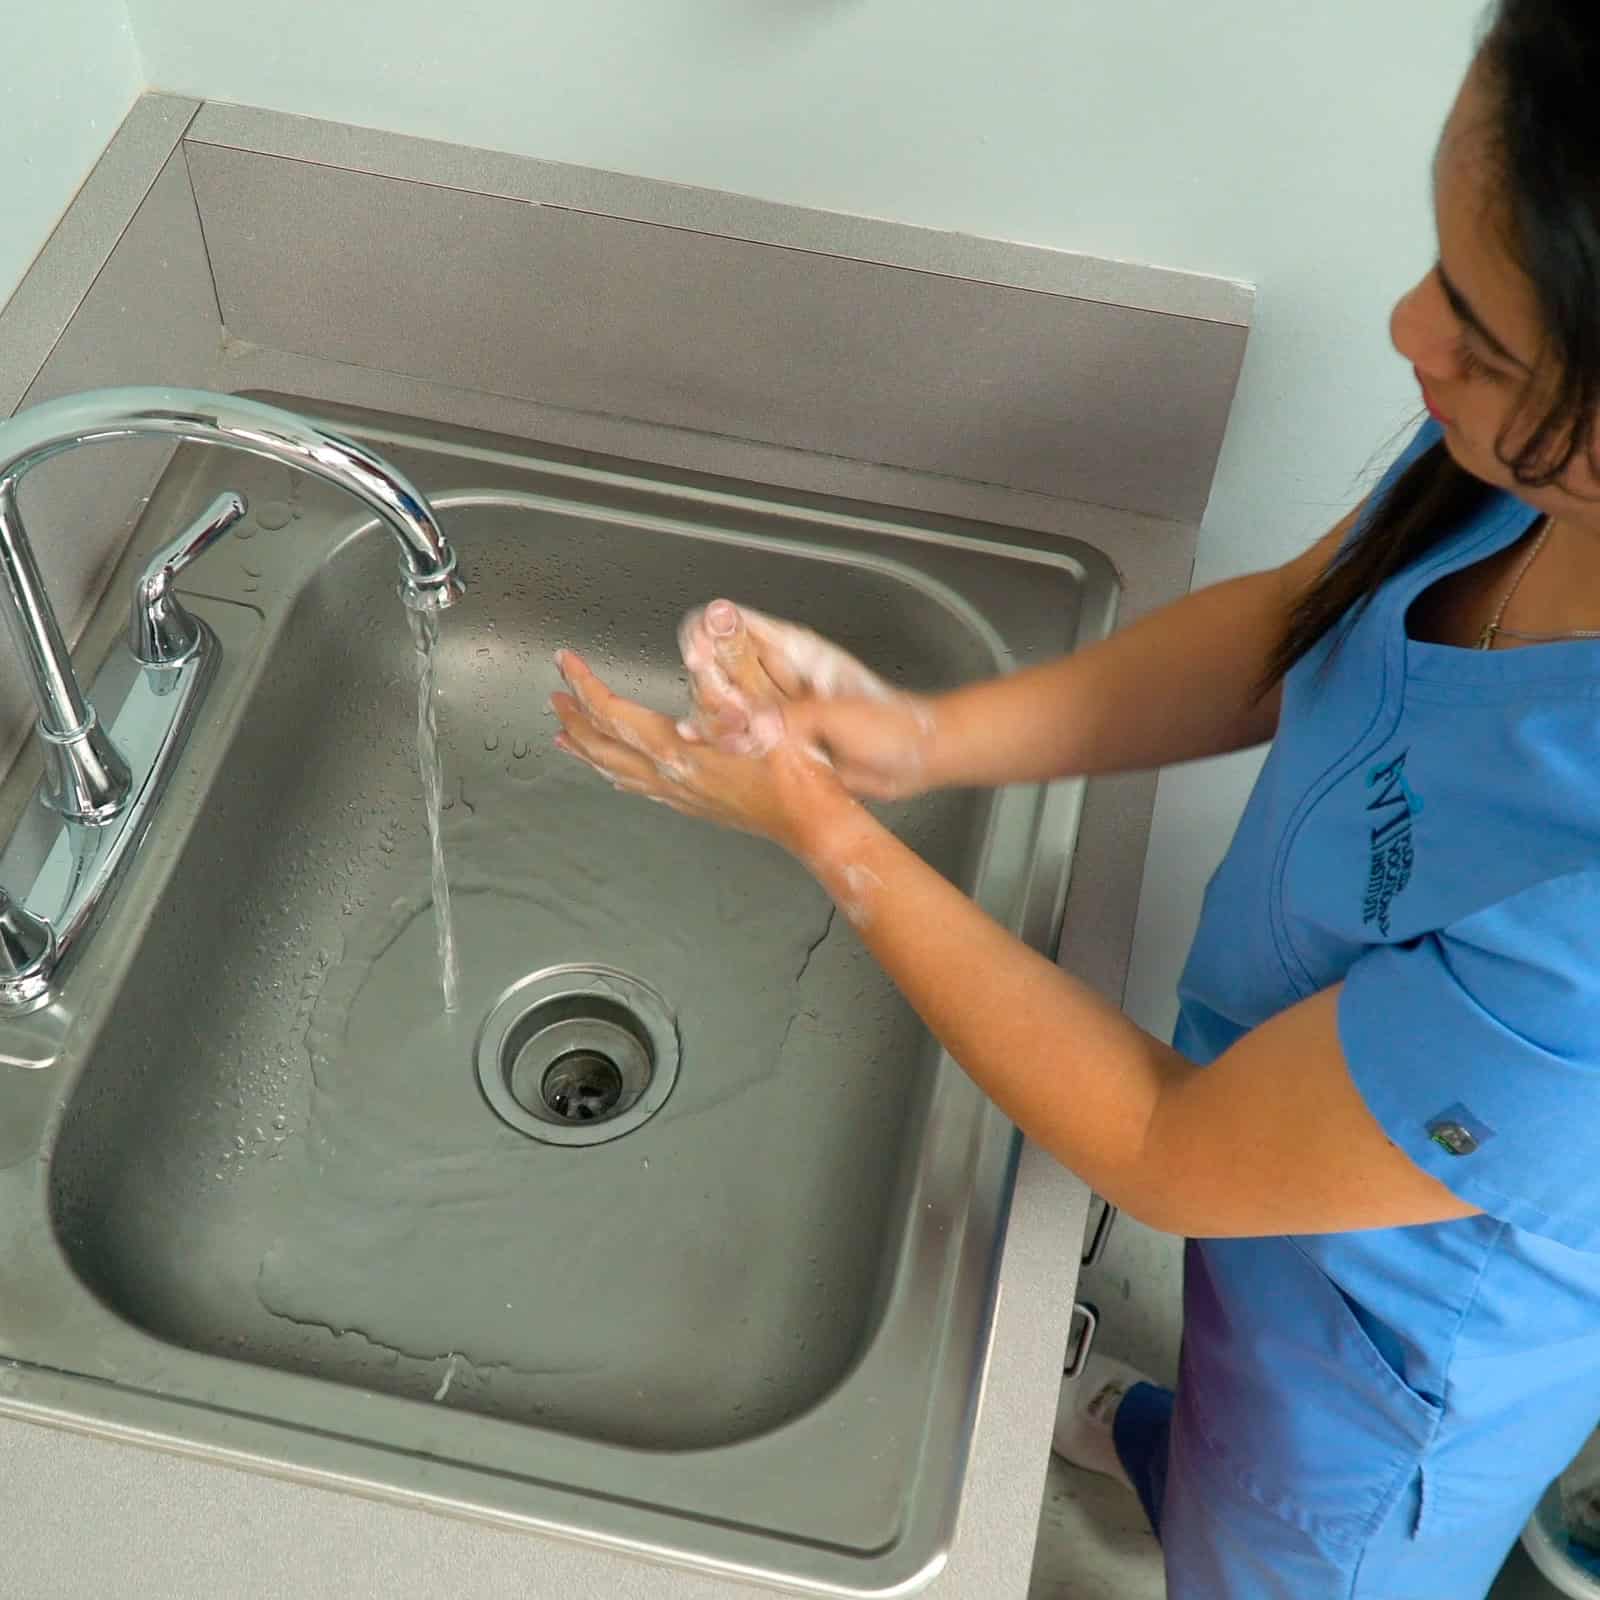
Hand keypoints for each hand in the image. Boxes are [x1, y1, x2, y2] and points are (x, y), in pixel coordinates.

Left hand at [549, 650, 858, 856]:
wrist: (814, 821)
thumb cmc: (796, 773)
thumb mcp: (765, 706)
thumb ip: (733, 665)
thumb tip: (712, 626)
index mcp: (678, 749)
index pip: (612, 712)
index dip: (584, 684)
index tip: (567, 663)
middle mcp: (671, 775)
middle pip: (603, 745)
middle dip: (574, 718)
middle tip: (555, 697)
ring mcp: (681, 794)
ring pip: (615, 771)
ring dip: (587, 750)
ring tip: (567, 737)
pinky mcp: (696, 805)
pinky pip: (640, 787)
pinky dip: (617, 773)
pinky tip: (620, 774)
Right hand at [677, 600, 939, 800]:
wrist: (911, 759)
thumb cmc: (892, 724)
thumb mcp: (842, 714)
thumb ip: (795, 718)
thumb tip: (753, 727)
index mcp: (795, 649)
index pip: (735, 622)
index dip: (710, 632)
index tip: (701, 656)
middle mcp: (777, 672)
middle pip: (719, 661)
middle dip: (709, 681)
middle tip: (719, 706)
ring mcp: (772, 704)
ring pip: (722, 698)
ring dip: (713, 714)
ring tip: (718, 733)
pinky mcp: (773, 736)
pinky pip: (736, 731)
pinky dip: (718, 737)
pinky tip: (700, 743)